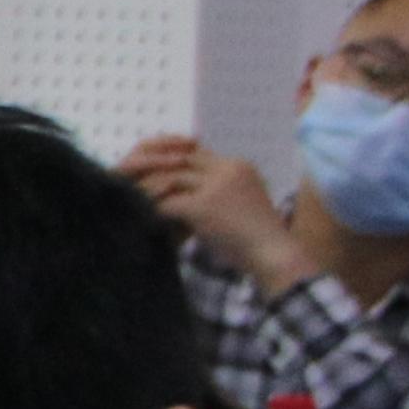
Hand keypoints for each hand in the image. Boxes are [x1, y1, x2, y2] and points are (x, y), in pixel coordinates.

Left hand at [119, 133, 308, 287]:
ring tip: (135, 200)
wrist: (275, 254)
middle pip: (180, 160)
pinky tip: (145, 218)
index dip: (172, 161)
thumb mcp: (242, 200)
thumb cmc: (259, 234)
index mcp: (238, 165)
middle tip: (134, 181)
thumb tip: (183, 187)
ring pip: (171, 179)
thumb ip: (218, 187)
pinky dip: (155, 210)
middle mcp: (228, 169)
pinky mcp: (205, 206)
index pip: (196, 153)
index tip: (153, 172)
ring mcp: (217, 186)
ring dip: (151, 190)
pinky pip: (169, 203)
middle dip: (155, 170)